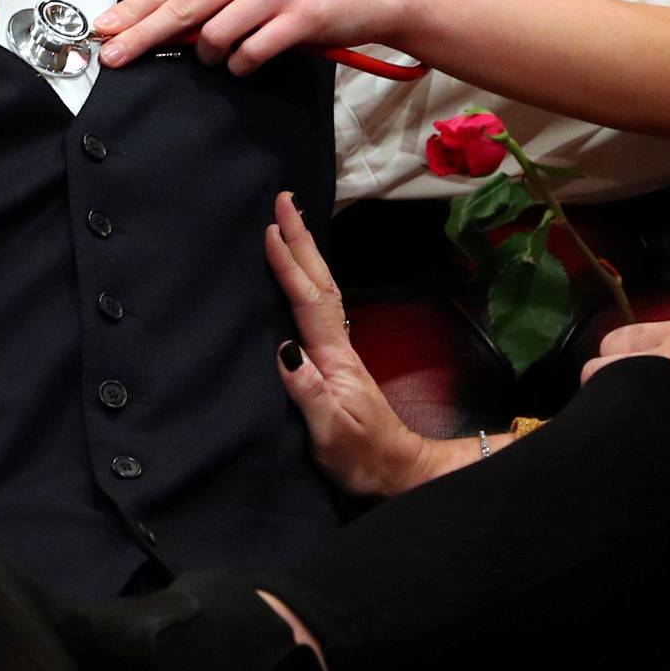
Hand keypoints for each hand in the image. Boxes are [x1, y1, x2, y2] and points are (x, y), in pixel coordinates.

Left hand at [98, 0, 415, 72]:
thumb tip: (157, 23)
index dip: (132, 9)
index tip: (102, 30)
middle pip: (179, 8)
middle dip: (140, 35)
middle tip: (113, 58)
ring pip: (214, 35)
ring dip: (210, 58)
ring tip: (224, 59)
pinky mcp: (299, 17)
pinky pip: (251, 53)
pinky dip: (243, 66)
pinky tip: (248, 63)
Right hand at [267, 193, 459, 494]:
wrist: (397, 472)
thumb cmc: (362, 457)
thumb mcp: (330, 433)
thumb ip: (308, 393)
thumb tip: (285, 348)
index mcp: (334, 357)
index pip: (308, 302)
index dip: (289, 265)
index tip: (272, 230)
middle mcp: (337, 345)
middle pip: (319, 281)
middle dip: (301, 239)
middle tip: (283, 199)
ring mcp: (338, 350)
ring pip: (321, 288)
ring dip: (305, 252)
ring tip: (289, 221)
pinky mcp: (334, 361)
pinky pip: (317, 304)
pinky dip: (307, 277)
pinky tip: (300, 271)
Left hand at [582, 317, 669, 434]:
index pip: (619, 339)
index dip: (617, 363)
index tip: (626, 383)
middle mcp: (665, 356)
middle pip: (598, 369)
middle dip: (605, 390)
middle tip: (628, 415)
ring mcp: (666, 391)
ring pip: (606, 400)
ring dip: (613, 416)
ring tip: (636, 437)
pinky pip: (629, 435)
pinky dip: (629, 442)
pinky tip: (645, 456)